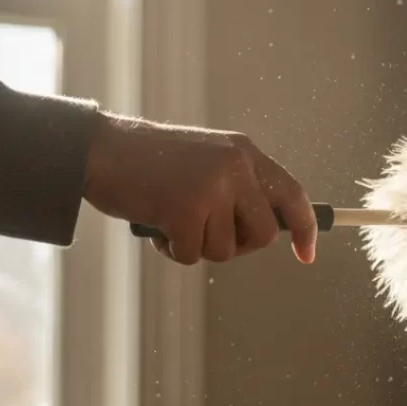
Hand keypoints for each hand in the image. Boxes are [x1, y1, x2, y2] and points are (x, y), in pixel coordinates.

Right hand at [83, 113, 315, 264]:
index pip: (293, 195)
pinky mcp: (185, 209)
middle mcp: (235, 167)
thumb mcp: (208, 162)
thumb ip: (240, 188)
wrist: (99, 150)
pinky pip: (194, 255)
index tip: (307, 255)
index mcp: (244, 153)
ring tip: (173, 221)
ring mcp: (212, 188)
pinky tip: (157, 226)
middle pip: (265, 234)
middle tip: (209, 234)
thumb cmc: (150, 163)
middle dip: (241, 246)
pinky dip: (174, 250)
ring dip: (198, 247)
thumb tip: (272, 230)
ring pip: (227, 250)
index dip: (306, 228)